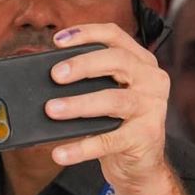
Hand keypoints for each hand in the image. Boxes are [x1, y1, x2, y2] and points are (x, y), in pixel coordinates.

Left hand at [44, 23, 169, 187]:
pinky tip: (60, 152)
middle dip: (83, 65)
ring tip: (52, 109)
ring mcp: (151, 107)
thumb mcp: (104, 93)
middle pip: (117, 61)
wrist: (140, 162)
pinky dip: (82, 147)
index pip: (115, 36)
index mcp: (140, 62)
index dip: (86, 33)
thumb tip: (43, 78)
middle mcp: (151, 79)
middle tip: (55, 75)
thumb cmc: (116, 121)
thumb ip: (85, 81)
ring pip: (113, 100)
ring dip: (79, 104)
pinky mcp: (145, 136)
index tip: (57, 40)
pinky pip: (109, 140)